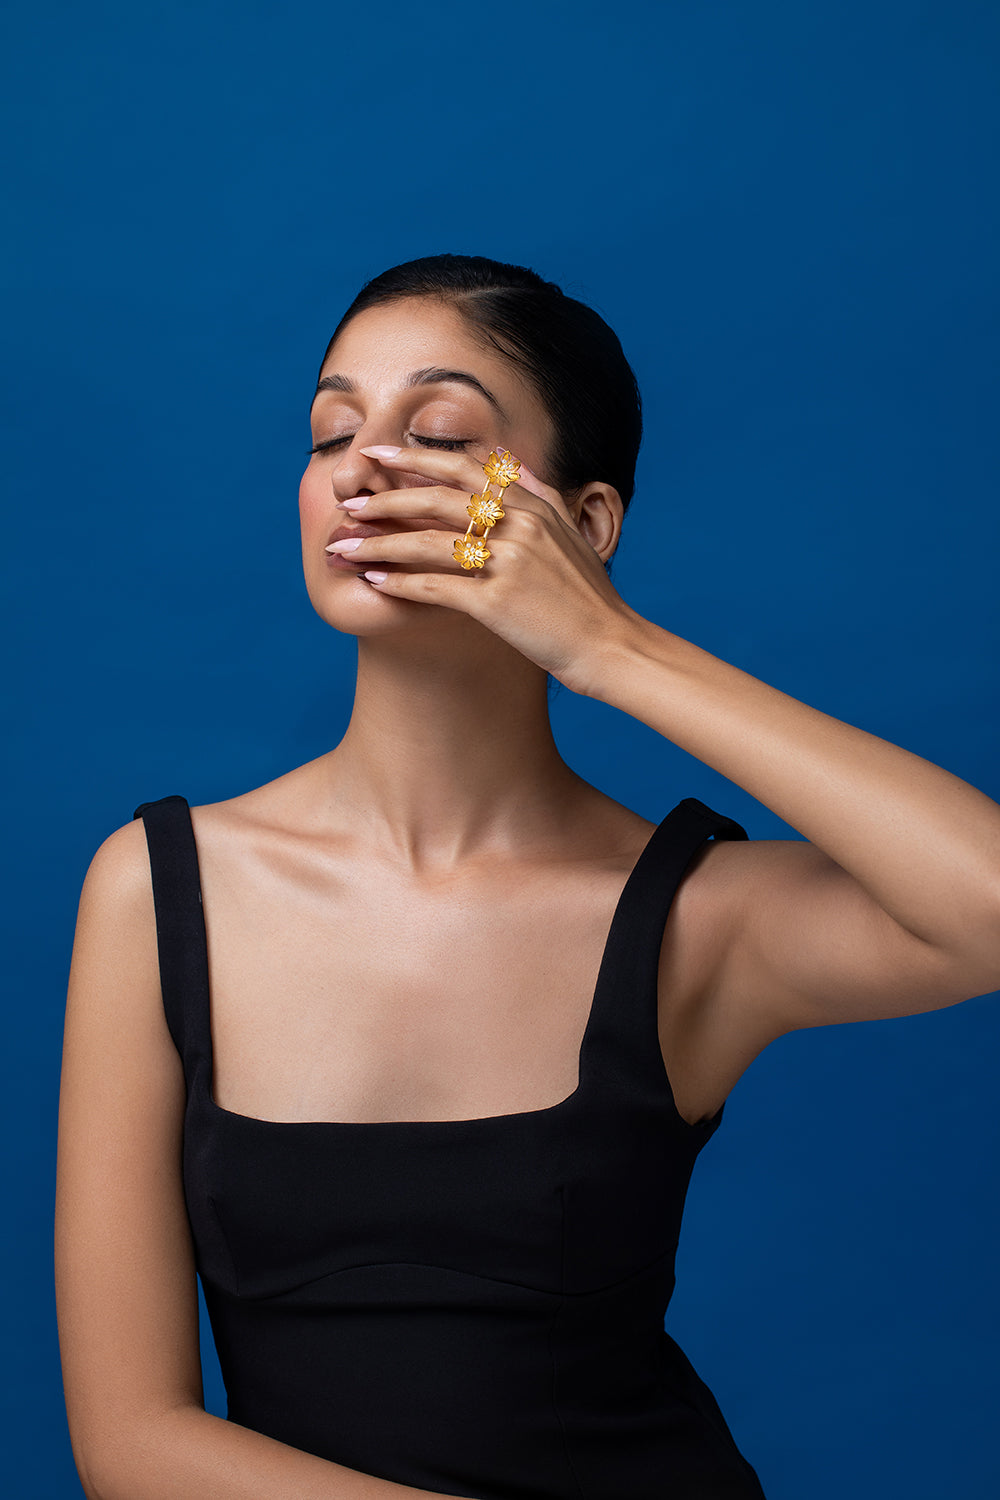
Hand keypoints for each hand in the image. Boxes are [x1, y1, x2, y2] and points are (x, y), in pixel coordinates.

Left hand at [325, 444, 639, 695]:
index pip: (464, 469)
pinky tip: (372, 584)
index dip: (416, 458)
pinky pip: (434, 587)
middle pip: (436, 499)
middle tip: (349, 503)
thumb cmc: (589, 599)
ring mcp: (509, 562)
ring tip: (343, 547)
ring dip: (378, 544)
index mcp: (534, 506)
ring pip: (426, 543)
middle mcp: (520, 526)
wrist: (612, 646)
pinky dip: (399, 585)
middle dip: (385, 500)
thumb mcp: (571, 535)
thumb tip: (514, 463)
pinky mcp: (498, 602)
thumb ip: (540, 495)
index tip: (378, 453)